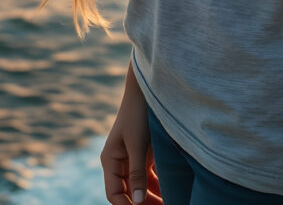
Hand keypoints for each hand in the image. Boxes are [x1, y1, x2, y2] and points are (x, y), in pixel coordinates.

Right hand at [101, 61, 162, 204]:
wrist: (148, 88)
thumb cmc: (138, 113)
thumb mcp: (137, 144)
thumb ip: (137, 173)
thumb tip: (137, 201)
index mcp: (110, 160)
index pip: (114, 194)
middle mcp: (120, 162)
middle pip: (129, 193)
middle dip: (143, 204)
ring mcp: (133, 159)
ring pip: (141, 187)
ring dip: (153, 197)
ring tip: (169, 204)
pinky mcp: (146, 154)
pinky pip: (151, 177)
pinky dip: (159, 186)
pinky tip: (171, 194)